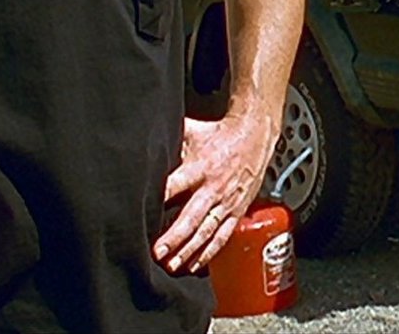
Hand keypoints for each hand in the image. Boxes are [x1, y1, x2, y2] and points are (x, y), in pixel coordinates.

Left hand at [154, 113, 276, 271]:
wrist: (254, 136)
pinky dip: (210, 252)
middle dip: (174, 236)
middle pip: (191, 216)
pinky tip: (195, 264)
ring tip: (173, 265)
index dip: (161, 199)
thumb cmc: (219, 134)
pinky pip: (223, 235)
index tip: (143, 214)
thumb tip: (144, 141)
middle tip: (158, 252)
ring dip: (189, 250)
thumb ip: (169, 141)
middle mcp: (213, 187)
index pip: (175, 186)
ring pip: (206, 231)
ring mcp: (226, 202)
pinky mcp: (236, 210)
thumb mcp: (192, 132)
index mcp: (199, 167)